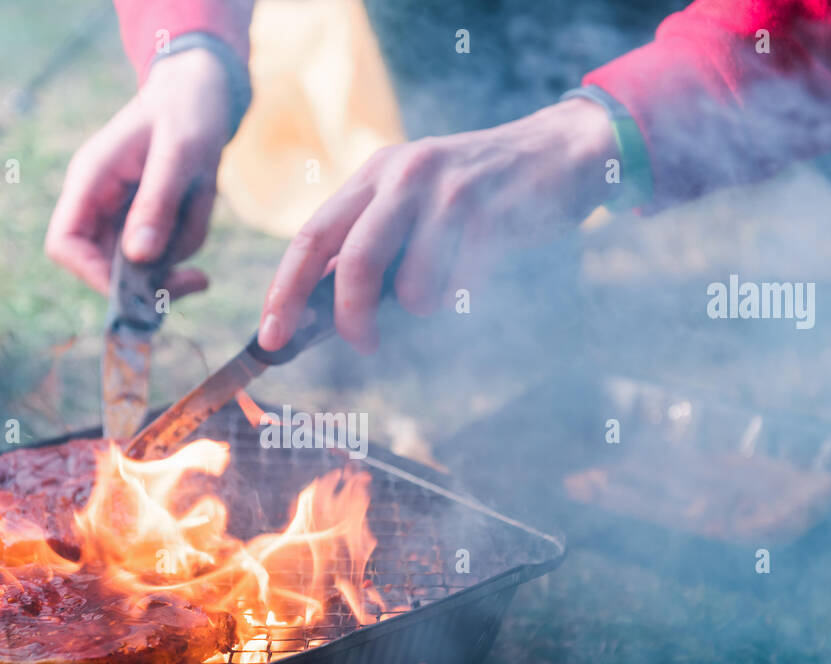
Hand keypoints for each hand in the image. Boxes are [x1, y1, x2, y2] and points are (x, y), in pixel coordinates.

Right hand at [46, 49, 231, 297]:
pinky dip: (187, 238)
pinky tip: (199, 205)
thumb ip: (158, 203)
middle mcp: (98, 200)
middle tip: (196, 279)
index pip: (64, 244)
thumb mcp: (181, 152)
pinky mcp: (146, 217)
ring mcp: (121, 210)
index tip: (139, 289)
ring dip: (178, 248)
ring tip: (200, 202)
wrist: (204, 90)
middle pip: (105, 265)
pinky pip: (166, 249)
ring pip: (144, 262)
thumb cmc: (188, 110)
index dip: (92, 274)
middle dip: (151, 274)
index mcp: (91, 179)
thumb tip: (138, 257)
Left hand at [257, 97, 615, 352]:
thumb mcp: (414, 204)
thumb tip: (320, 307)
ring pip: (410, 285)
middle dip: (350, 318)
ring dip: (425, 306)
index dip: (284, 290)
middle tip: (363, 344)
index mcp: (373, 175)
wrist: (559, 153)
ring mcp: (445, 191)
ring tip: (447, 285)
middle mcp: (401, 175)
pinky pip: (457, 283)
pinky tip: (478, 268)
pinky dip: (461, 294)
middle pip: (352, 264)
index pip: (311, 237)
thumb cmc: (479, 196)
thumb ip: (371, 243)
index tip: (271, 336)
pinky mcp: (487, 211)